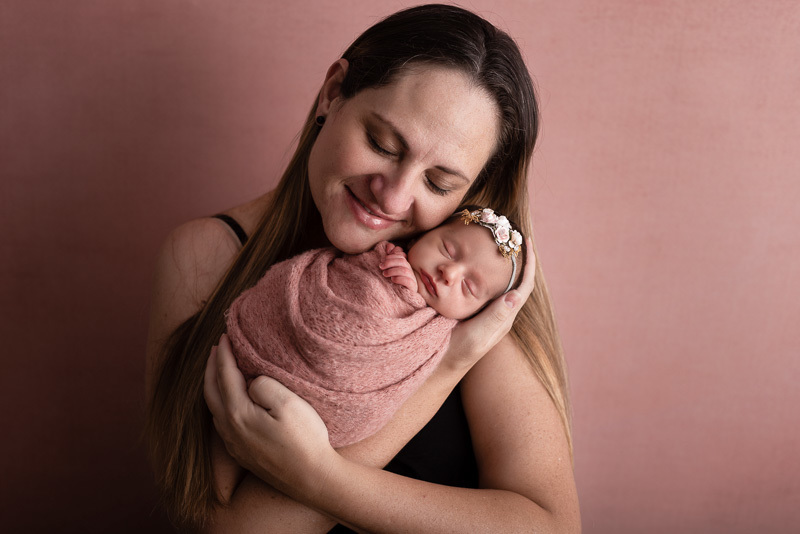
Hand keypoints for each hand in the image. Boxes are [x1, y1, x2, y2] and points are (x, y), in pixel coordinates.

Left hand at [204, 334, 336, 498]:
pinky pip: (221, 423)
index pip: (226, 376)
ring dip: (213, 386)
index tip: (225, 335)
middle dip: (212, 367)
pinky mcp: (243, 454)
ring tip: (219, 370)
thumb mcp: (289, 404)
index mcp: (239, 413)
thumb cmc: (305, 440)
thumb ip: (265, 386)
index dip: (225, 354)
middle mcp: (230, 429)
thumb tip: (251, 382)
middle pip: (211, 392)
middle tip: (217, 348)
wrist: (312, 479)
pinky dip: (220, 404)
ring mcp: (235, 444)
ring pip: (214, 409)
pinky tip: (228, 403)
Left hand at [380, 243, 417, 291]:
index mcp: (405, 266)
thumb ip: (388, 260)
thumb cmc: (392, 285)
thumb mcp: (389, 272)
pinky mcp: (413, 287)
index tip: (382, 261)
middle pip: (403, 261)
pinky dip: (399, 278)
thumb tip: (388, 246)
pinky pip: (408, 280)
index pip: (401, 256)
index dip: (391, 257)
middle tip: (381, 267)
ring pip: (404, 270)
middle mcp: (410, 271)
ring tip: (384, 274)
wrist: (397, 301)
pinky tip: (392, 280)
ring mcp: (412, 279)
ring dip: (393, 270)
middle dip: (390, 262)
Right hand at [442, 237, 535, 370]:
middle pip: (515, 280)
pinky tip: (473, 261)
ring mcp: (486, 312)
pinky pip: (482, 286)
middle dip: (517, 258)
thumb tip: (517, 293)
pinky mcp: (472, 310)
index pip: (524, 285)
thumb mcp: (477, 335)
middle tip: (512, 236)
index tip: (526, 242)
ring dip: (502, 262)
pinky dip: (482, 270)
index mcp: (504, 316)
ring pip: (500, 282)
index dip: (529, 264)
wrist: (438, 365)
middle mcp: (498, 312)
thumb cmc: (458, 352)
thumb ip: (495, 317)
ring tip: (498, 242)